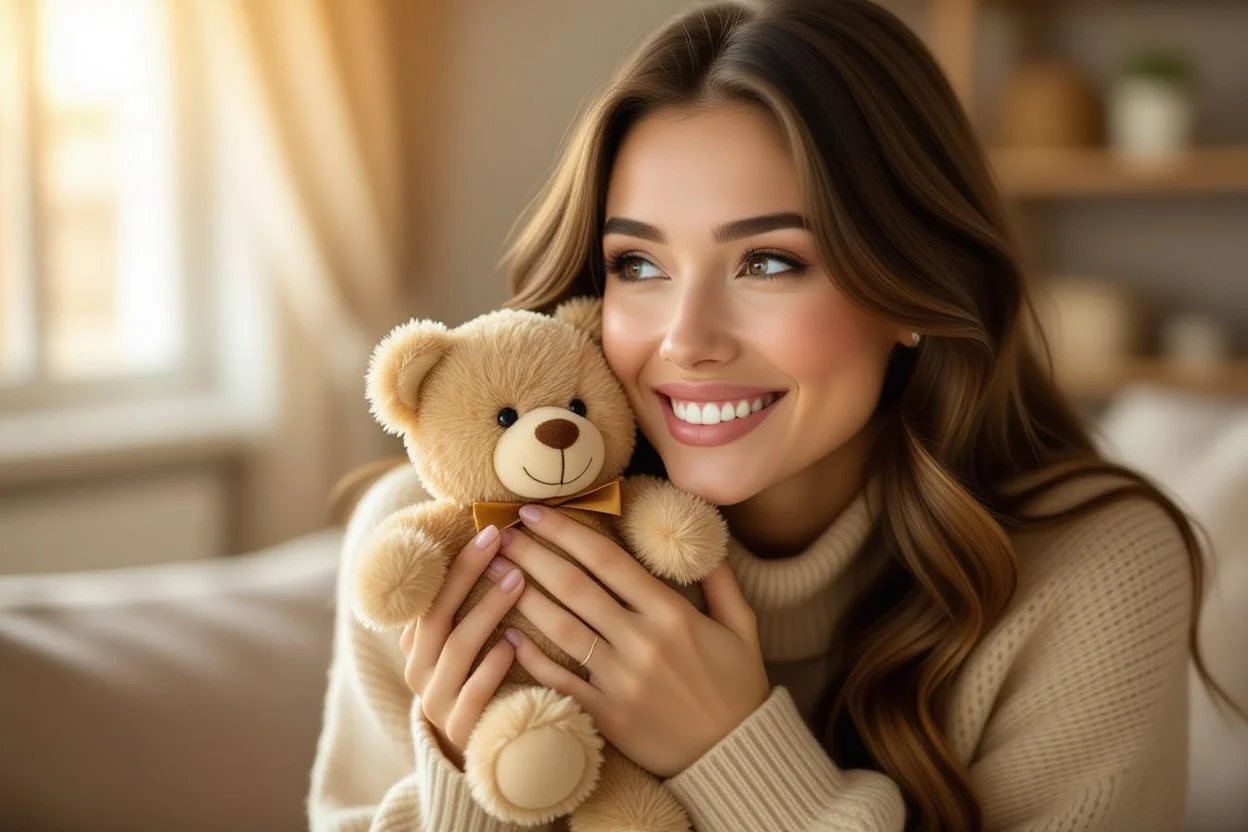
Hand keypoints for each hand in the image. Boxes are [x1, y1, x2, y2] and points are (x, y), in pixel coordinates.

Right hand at [398, 523, 524, 769]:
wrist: (484, 754)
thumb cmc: (484, 682)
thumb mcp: (467, 643)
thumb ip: (468, 605)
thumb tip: (498, 543)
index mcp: (418, 644)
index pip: (428, 594)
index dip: (456, 561)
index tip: (488, 530)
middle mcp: (419, 670)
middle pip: (438, 612)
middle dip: (467, 573)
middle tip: (499, 541)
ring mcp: (437, 701)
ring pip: (457, 647)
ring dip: (487, 610)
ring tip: (518, 580)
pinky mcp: (460, 729)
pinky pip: (473, 693)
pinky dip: (491, 666)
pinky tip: (512, 643)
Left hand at [486, 506, 769, 778]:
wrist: (735, 757)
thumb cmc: (737, 688)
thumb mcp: (741, 626)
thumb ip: (720, 578)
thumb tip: (705, 533)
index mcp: (672, 614)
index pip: (608, 560)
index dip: (567, 531)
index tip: (536, 512)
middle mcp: (642, 642)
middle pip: (575, 587)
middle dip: (533, 554)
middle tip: (500, 531)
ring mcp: (621, 680)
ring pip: (561, 628)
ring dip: (521, 595)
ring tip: (490, 570)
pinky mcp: (607, 715)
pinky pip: (561, 680)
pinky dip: (531, 657)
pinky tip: (505, 634)